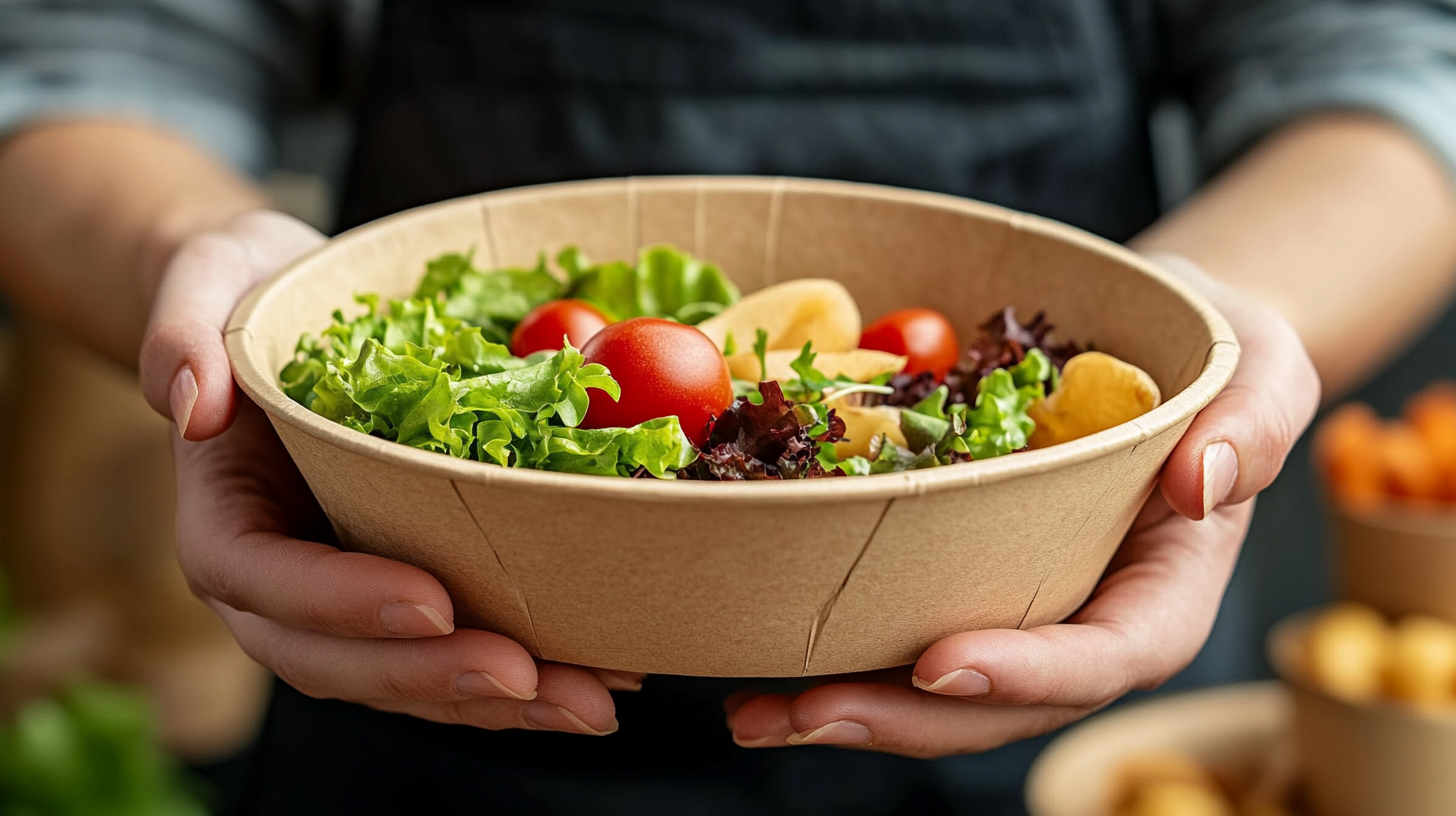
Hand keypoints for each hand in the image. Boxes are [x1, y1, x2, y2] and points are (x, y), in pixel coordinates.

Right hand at [139, 211, 635, 734]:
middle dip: (437, 677)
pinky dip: (528, 674)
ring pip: (412, 678)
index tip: (429, 600)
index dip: (342, 603)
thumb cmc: (256, 295)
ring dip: (501, 702)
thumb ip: (182, 334)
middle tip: (527, 675)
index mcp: (225, 522)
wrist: (299, 314)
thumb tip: (191, 403)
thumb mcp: (208, 283)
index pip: (265, 582)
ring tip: (589, 699)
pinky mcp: (408, 598)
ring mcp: (348, 604)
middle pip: (343, 660)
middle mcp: (282, 585)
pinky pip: (457, 653)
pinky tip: (602, 672)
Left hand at [726, 254, 1319, 756]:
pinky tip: (754, 651)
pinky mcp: (957, 578)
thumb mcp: (1262, 365)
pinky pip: (895, 628)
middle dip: (898, 719)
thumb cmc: (1211, 350)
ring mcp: (1013, 608)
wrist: (1146, 336)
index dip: (1025, 673)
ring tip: (754, 710)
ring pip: (931, 689)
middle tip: (799, 713)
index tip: (938, 665)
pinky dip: (829, 649)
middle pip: (997, 702)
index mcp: (1160, 592)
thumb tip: (1202, 483)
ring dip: (842, 706)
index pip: (1105, 655)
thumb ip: (1254, 423)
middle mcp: (1080, 619)